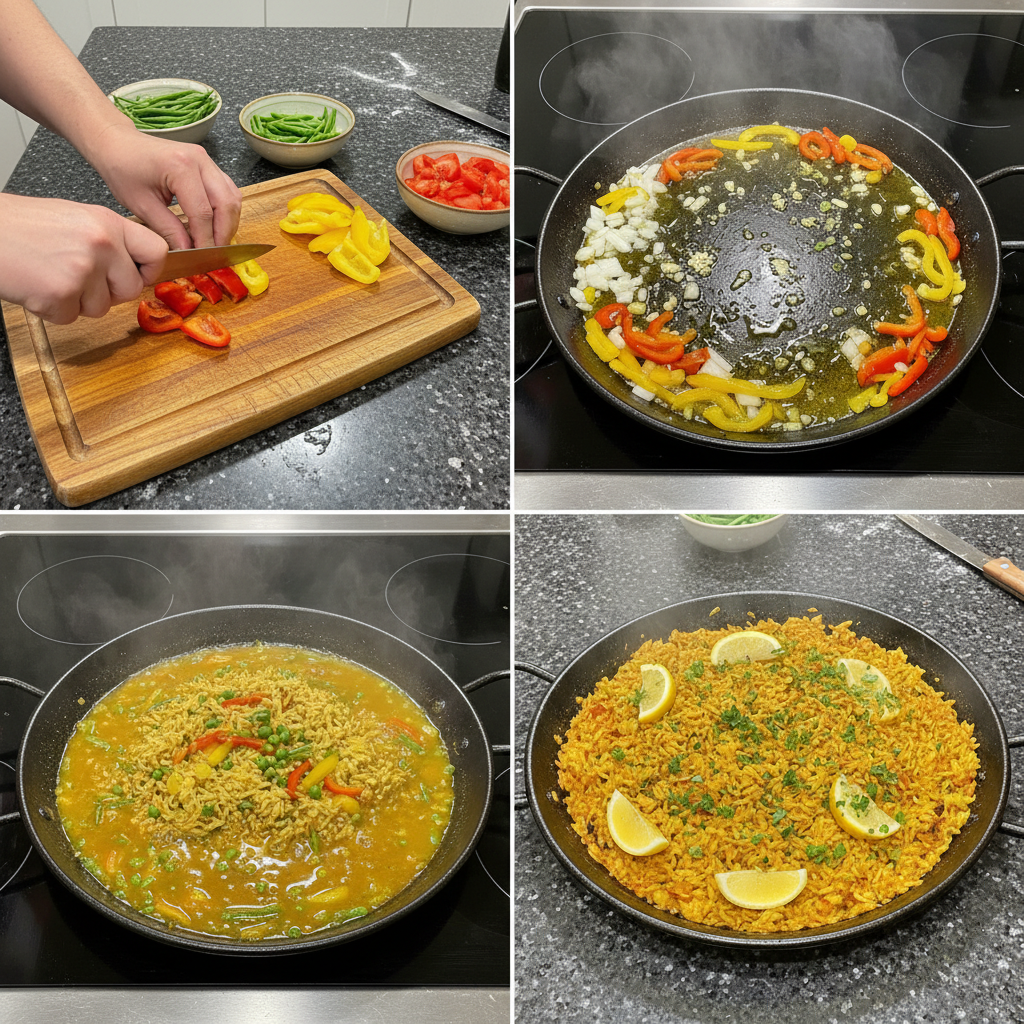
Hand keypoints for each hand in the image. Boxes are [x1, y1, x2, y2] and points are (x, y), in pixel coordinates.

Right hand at [0, 193, 167, 323]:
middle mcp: (101, 244)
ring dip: (77, 301)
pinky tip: (35, 285)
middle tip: (77, 278)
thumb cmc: (18, 225)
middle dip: (108, 292)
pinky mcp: (60, 294)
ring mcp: (82, 270)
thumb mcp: (73, 218)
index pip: (157, 251)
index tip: (137, 275)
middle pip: (130, 288)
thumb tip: (132, 267)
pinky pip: (70, 317)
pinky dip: (52, 309)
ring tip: (50, 275)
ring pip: (101, 308)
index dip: (148, 270)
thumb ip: (107, 241)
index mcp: (106, 222)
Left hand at [88, 123, 241, 249]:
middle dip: (223, 233)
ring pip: (233, 197)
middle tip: (214, 253)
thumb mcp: (142, 205)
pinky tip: (215, 224)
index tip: (202, 257)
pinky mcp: (208, 164)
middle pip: (226, 204)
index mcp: (180, 167)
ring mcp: (206, 160)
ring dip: (228, 222)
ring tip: (215, 240)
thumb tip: (188, 250)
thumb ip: (168, 230)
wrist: (118, 144)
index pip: (203, 213)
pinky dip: (226, 211)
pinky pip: (228, 190)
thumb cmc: (123, 169)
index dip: (205, 239)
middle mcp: (199, 160)